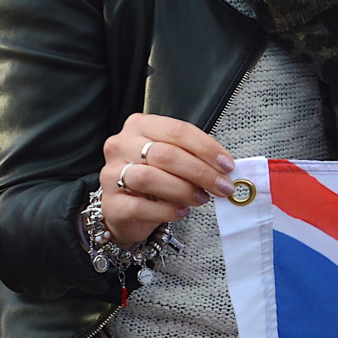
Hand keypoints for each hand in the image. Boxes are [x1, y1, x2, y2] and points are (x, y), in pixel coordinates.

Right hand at [100, 114, 234, 248]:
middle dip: (200, 172)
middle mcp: (121, 145)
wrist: (125, 210)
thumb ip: (194, 158)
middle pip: (165, 154)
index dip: (206, 148)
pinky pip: (140, 207)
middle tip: (222, 187)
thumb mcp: (173, 161)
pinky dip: (166, 210)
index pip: (177, 131)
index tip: (227, 166)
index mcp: (140, 126)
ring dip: (184, 190)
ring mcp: (111, 173)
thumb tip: (224, 170)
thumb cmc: (154, 179)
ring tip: (202, 198)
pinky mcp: (110, 203)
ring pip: (150, 178)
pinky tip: (182, 211)